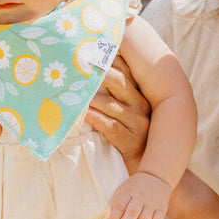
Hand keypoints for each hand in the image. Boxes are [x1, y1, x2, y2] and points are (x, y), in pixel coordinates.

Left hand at [85, 55, 150, 169]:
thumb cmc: (128, 138)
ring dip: (89, 95)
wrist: (146, 172)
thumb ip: (109, 95)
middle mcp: (141, 106)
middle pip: (118, 81)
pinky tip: (81, 113)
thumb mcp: (123, 114)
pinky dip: (94, 118)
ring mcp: (138, 124)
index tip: (88, 46)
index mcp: (138, 94)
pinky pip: (110, 126)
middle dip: (97, 70)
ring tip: (71, 87)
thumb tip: (84, 76)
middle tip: (77, 61)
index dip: (107, 57)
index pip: (124, 69)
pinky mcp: (131, 142)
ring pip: (110, 104)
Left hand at [104, 170, 171, 218]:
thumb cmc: (135, 187)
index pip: (120, 206)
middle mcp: (141, 197)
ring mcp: (152, 203)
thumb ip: (117, 203)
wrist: (157, 176)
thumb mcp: (124, 189)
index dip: (113, 218)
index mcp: (129, 191)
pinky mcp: (162, 208)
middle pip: (132, 213)